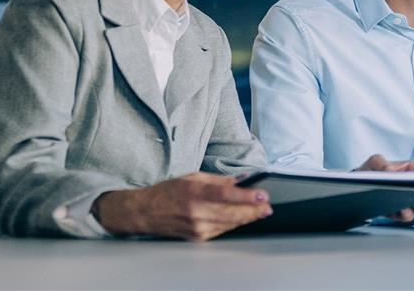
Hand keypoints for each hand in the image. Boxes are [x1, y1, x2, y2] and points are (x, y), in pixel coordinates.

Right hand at [92, 172, 271, 240]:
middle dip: (253, 210)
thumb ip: (219, 180)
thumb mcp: (193, 177)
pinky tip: (243, 218)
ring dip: (247, 218)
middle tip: (267, 206)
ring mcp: (196, 227)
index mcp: (194, 192)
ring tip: (260, 211)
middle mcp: (195, 212)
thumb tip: (241, 180)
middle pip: (232, 213)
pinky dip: (234, 224)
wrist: (145, 212)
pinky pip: (221, 231)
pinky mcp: (197, 237)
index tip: (262, 194)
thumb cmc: (168, 191)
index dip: (247, 196)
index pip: (226, 195)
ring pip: (229, 224)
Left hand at [354, 154, 413, 221]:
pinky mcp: (396, 212)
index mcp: (413, 170)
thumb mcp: (375, 162)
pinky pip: (404, 216)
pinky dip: (404, 215)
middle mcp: (413, 186)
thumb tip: (388, 170)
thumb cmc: (368, 171)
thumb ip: (381, 164)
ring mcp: (406, 199)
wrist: (354, 188)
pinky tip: (402, 212)